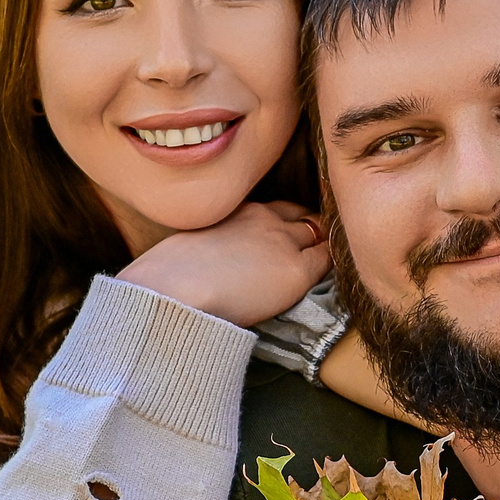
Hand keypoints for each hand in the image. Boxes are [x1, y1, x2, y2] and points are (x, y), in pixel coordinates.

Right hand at [117, 201, 327, 327]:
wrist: (173, 289)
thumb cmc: (168, 274)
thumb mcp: (193, 244)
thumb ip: (215, 245)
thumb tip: (215, 263)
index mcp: (238, 211)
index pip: (276, 210)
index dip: (288, 223)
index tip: (289, 237)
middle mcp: (265, 219)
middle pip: (303, 216)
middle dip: (310, 229)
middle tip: (314, 247)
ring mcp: (284, 242)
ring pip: (318, 234)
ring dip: (321, 246)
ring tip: (325, 262)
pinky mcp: (296, 270)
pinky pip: (327, 261)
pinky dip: (331, 265)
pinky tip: (331, 275)